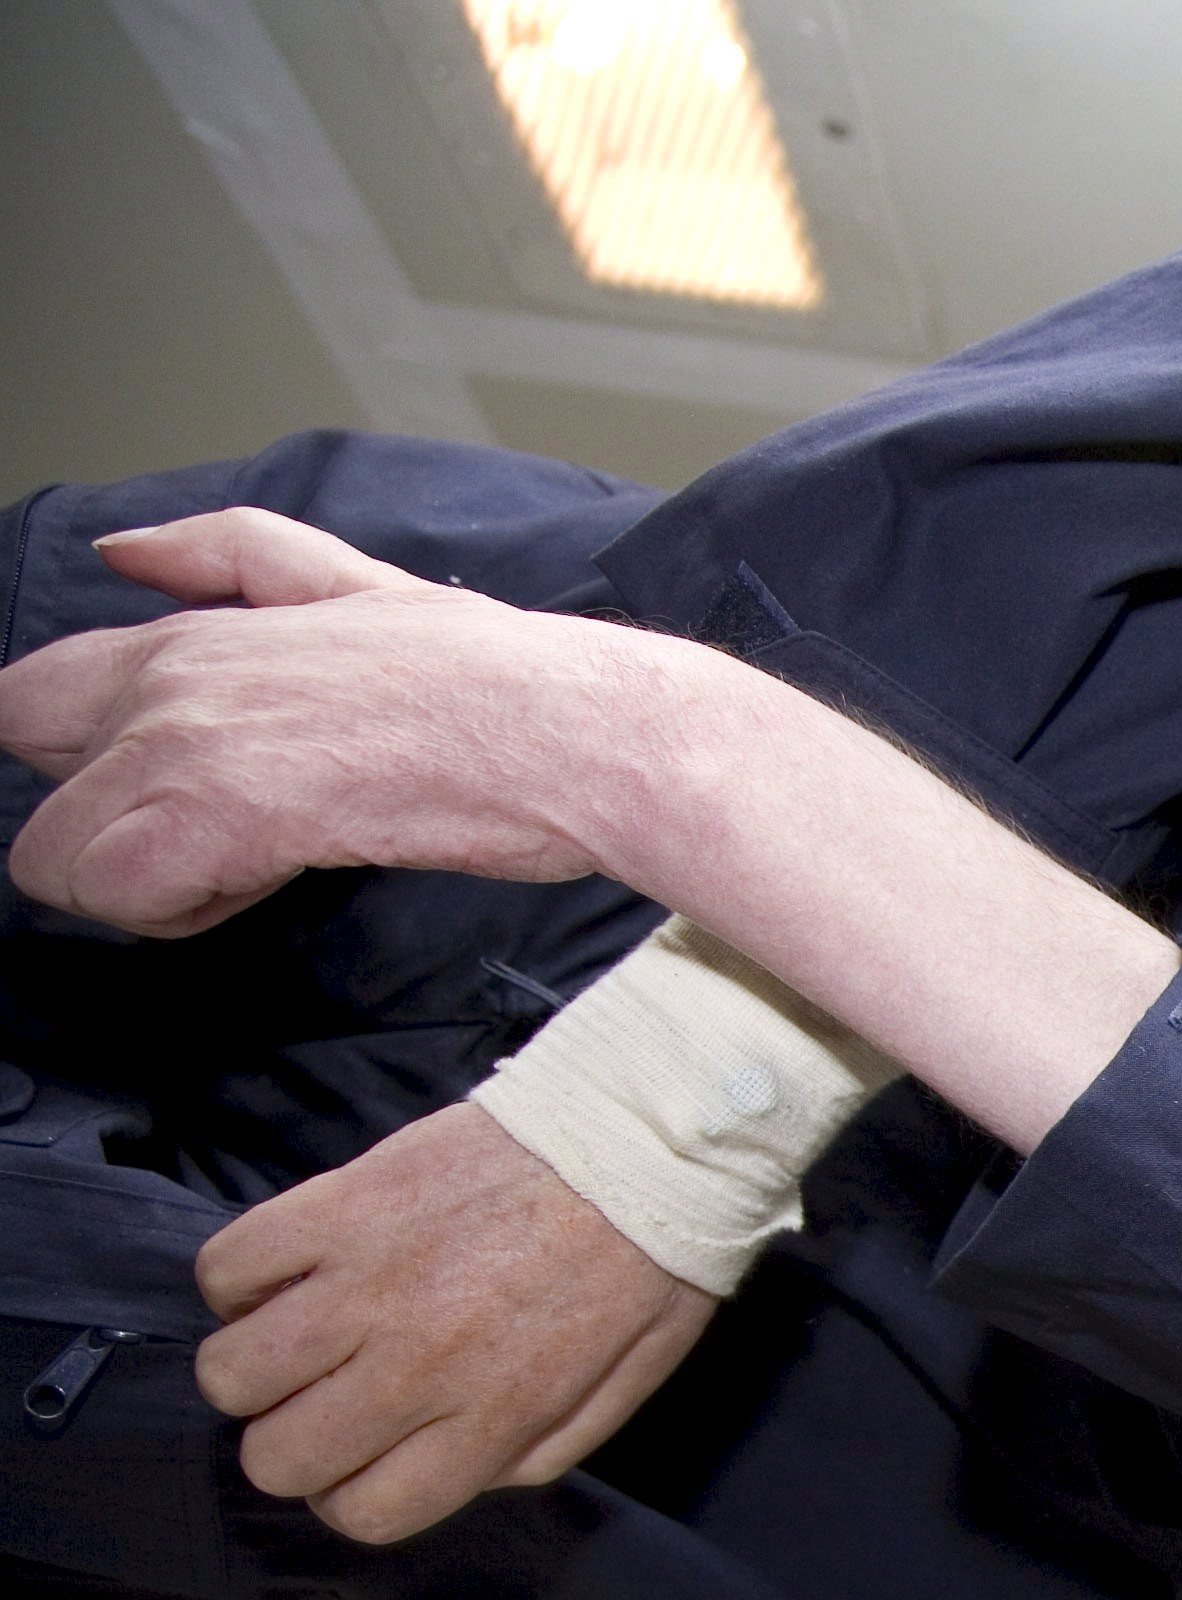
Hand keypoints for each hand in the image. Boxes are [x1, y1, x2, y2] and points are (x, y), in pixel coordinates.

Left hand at [0, 509, 657, 936]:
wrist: (574, 732)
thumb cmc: (495, 678)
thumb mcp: (354, 583)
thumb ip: (228, 556)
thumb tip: (125, 551)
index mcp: (183, 638)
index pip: (26, 702)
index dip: (77, 771)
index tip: (169, 801)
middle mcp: (159, 684)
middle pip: (28, 791)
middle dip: (103, 836)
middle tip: (215, 843)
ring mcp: (178, 746)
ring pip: (56, 858)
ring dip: (144, 886)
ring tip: (250, 867)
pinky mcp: (214, 814)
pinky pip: (120, 893)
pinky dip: (181, 914)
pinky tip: (266, 884)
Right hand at [194, 1104, 716, 1543]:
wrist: (638, 1140)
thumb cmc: (641, 1267)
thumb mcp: (616, 1392)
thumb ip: (528, 1453)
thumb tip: (449, 1477)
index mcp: (491, 1417)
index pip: (364, 1513)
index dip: (352, 1496)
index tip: (364, 1459)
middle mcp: (413, 1364)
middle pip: (277, 1459)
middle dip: (291, 1445)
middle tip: (326, 1401)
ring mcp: (364, 1283)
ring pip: (229, 1373)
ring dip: (254, 1368)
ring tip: (304, 1336)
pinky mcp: (334, 1205)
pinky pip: (224, 1269)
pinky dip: (240, 1280)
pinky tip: (292, 1273)